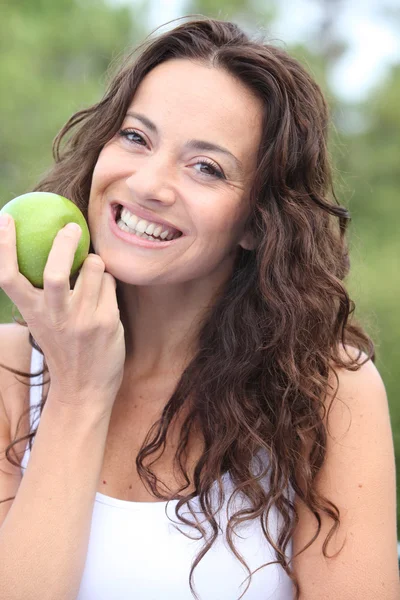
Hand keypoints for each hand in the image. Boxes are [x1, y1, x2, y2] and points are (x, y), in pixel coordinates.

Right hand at [0, 215, 125, 412]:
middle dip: (63, 243)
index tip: (5, 219)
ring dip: (94, 261)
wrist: (85, 389)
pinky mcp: (107, 321)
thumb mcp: (43, 321)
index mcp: (32, 312)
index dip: (3, 246)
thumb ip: (42, 292)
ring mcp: (82, 320)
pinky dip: (107, 279)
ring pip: (93, 268)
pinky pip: (110, 282)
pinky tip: (104, 290)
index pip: (8, 277)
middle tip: (71, 228)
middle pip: (54, 272)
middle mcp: (55, 316)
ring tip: (92, 269)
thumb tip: (49, 246)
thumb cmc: (63, 346)